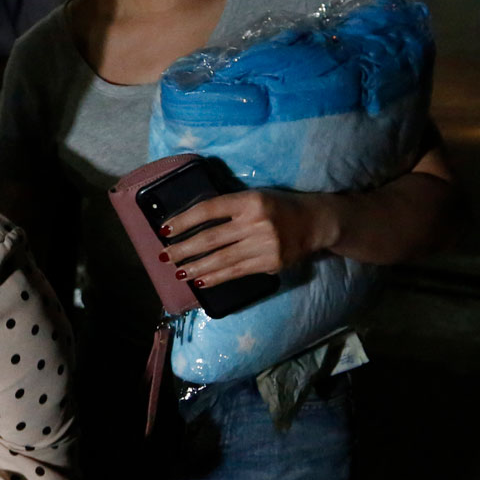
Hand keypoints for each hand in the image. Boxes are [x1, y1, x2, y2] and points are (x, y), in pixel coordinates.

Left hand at [160, 189, 339, 289]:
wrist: (315, 222)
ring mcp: (265, 245)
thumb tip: (190, 225)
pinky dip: (216, 277)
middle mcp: (257, 222)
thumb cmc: (277, 207)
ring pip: (222, 259)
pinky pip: (236, 272)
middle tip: (164, 256)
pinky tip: (200, 281)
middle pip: (211, 238)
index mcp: (249, 200)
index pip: (208, 209)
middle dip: (183, 249)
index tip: (164, 230)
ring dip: (196, 267)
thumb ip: (228, 209)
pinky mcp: (272, 263)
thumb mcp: (254, 198)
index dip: (184, 220)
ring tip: (178, 271)